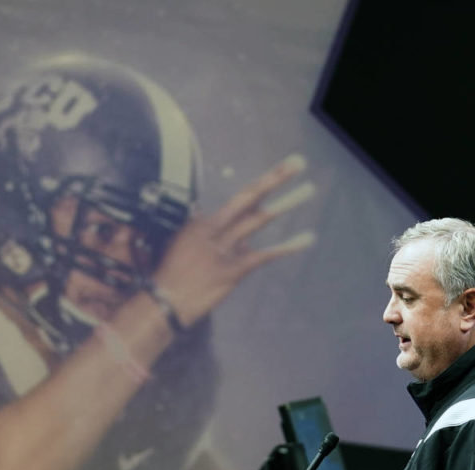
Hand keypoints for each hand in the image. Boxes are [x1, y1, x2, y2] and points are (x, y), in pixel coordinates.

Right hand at [151, 153, 315, 326]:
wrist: (164, 303)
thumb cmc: (169, 277)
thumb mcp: (179, 245)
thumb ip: (198, 230)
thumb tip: (202, 214)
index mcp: (203, 222)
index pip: (238, 200)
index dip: (261, 185)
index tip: (280, 172)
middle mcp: (215, 229)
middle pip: (249, 197)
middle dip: (274, 178)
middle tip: (297, 162)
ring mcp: (226, 248)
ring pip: (260, 219)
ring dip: (286, 203)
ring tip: (309, 188)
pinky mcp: (235, 269)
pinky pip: (266, 254)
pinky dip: (288, 246)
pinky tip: (308, 238)